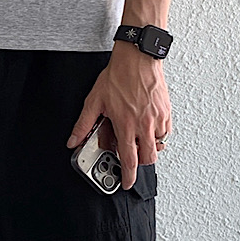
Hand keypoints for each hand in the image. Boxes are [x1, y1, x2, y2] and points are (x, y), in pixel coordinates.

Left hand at [65, 41, 171, 188]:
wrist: (138, 57)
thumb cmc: (119, 76)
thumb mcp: (94, 101)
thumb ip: (83, 124)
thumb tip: (73, 140)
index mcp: (126, 125)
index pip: (129, 160)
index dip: (128, 176)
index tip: (126, 183)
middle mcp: (144, 125)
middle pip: (148, 158)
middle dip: (139, 163)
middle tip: (131, 158)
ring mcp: (157, 118)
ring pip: (158, 146)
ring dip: (149, 148)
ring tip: (138, 139)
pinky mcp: (166, 111)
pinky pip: (165, 132)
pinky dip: (158, 135)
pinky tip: (148, 127)